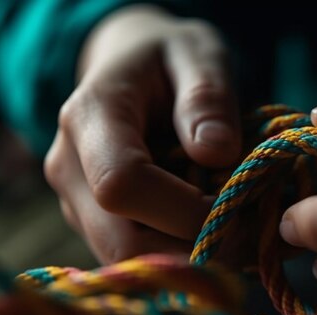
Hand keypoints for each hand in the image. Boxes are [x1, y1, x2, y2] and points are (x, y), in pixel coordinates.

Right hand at [44, 5, 240, 263]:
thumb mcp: (197, 54)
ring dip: (187, 257)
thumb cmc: (166, 57)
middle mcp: (69, 166)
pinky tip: (210, 230)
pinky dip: (177, 255)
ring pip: (128, 258)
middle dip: (191, 247)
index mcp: (90, 116)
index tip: (235, 205)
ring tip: (234, 229)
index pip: (121, 184)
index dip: (183, 209)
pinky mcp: (92, 220)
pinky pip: (134, 256)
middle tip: (247, 232)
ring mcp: (75, 199)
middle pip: (121, 240)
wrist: (129, 67)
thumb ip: (207, 96)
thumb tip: (217, 154)